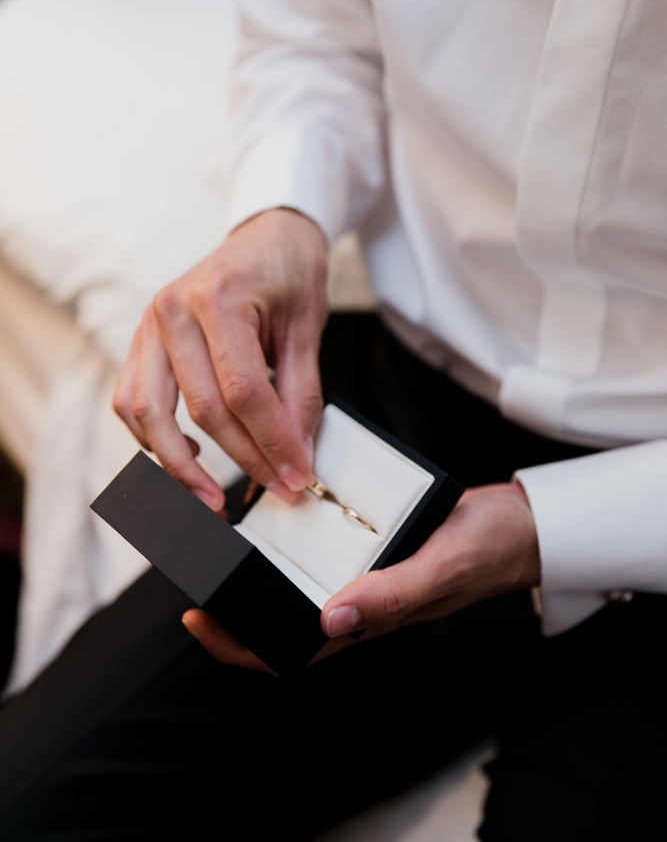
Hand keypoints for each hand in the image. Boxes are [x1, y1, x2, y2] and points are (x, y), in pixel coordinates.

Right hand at [113, 208, 328, 511]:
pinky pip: (131, 401)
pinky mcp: (141, 341)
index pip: (243, 392)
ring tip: (214, 495)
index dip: (271, 443)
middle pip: (201, 409)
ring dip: (180, 465)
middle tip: (277, 488)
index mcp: (219, 299)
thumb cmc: (287, 273)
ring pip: (148, 413)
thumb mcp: (307, 328)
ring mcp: (149, 325)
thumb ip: (300, 395)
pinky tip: (189, 452)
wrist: (265, 237)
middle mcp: (173, 310)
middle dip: (243, 459)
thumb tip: (295, 456)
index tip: (296, 476)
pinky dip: (152, 438)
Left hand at [182, 480, 539, 669]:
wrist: (518, 523)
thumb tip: (329, 621)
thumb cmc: (485, 549)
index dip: (242, 647)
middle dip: (234, 612)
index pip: (294, 652)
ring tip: (221, 547)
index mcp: (370, 621)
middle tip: (193, 578)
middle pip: (283, 622)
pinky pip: (322, 553)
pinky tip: (273, 512)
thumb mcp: (440, 567)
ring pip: (297, 587)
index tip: (201, 621)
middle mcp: (358, 603)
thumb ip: (392, 595)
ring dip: (258, 576)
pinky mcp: (370, 548)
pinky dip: (292, 542)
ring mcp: (363, 576)